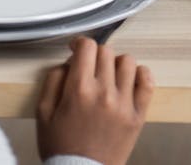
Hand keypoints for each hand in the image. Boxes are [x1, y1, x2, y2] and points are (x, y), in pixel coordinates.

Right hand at [36, 35, 153, 164]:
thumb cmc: (60, 147)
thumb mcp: (43, 114)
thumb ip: (53, 81)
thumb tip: (69, 61)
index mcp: (79, 90)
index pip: (87, 47)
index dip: (80, 43)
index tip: (77, 49)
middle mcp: (104, 92)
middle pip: (106, 52)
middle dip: (95, 56)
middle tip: (89, 69)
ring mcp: (124, 103)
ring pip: (128, 62)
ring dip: (116, 64)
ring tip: (109, 77)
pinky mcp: (138, 115)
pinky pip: (147, 81)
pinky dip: (140, 75)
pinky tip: (129, 81)